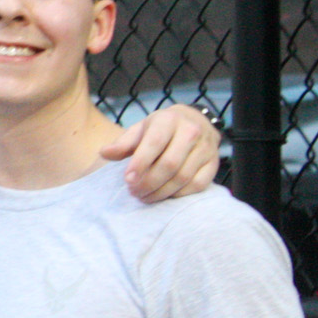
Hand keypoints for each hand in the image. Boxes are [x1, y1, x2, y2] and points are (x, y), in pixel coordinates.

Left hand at [101, 103, 219, 201]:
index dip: (140, 164)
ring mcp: (206, 148)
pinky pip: (198, 184)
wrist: (194, 121)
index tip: (128, 180)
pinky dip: (179, 194)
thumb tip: (104, 153)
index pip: (154, 144)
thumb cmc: (160, 128)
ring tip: (145, 196)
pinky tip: (165, 194)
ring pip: (183, 177)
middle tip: (134, 192)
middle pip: (169, 165)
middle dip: (149, 182)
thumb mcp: (140, 129)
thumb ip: (123, 143)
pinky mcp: (214, 162)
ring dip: (161, 192)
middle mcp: (190, 131)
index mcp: (168, 120)